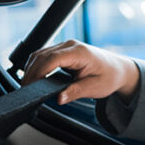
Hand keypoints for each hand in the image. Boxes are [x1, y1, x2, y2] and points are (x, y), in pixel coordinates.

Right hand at [21, 40, 139, 104]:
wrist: (119, 69)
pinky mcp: (63, 51)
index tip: (31, 86)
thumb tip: (59, 98)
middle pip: (41, 55)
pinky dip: (37, 67)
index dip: (38, 72)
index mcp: (79, 52)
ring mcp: (66, 47)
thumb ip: (75, 92)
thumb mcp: (94, 88)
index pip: (52, 59)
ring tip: (28, 87)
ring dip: (32, 69)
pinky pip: (44, 56)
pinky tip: (35, 79)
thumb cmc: (110, 76)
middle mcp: (70, 46)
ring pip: (40, 55)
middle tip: (26, 91)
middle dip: (31, 73)